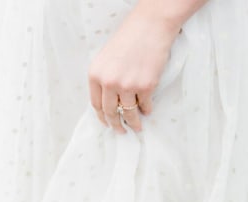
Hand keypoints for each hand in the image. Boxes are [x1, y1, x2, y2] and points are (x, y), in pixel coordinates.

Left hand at [88, 7, 180, 132]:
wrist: (151, 25)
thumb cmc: (130, 38)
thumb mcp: (106, 58)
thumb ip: (104, 78)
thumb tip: (109, 101)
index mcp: (95, 75)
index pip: (96, 104)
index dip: (102, 117)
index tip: (107, 123)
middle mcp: (108, 82)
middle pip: (110, 112)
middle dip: (115, 124)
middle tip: (120, 131)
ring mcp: (127, 85)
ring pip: (128, 112)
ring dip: (133, 123)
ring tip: (136, 127)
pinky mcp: (146, 85)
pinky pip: (145, 104)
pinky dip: (147, 110)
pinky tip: (147, 111)